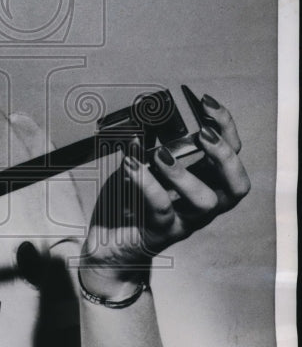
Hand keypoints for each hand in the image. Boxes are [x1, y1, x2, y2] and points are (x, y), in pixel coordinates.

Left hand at [80, 95, 250, 296]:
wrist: (109, 244)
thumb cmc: (129, 201)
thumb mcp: (143, 166)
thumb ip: (150, 143)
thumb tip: (146, 111)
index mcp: (206, 181)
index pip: (232, 153)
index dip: (226, 126)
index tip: (206, 102)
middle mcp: (204, 204)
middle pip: (236, 185)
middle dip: (224, 155)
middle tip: (202, 133)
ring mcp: (186, 221)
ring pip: (204, 202)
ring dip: (184, 173)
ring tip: (160, 154)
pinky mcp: (161, 233)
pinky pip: (161, 209)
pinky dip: (147, 184)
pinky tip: (130, 165)